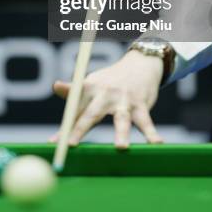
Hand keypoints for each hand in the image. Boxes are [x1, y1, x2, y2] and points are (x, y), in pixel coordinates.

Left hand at [49, 49, 164, 148]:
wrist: (139, 64)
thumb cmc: (110, 80)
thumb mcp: (91, 83)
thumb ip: (74, 94)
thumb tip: (55, 86)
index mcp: (90, 88)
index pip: (74, 110)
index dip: (64, 127)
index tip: (54, 143)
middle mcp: (105, 93)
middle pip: (92, 113)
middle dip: (81, 128)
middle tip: (71, 144)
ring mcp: (124, 99)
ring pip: (122, 118)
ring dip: (121, 133)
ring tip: (121, 147)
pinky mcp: (141, 104)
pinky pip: (146, 121)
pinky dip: (151, 133)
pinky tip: (156, 144)